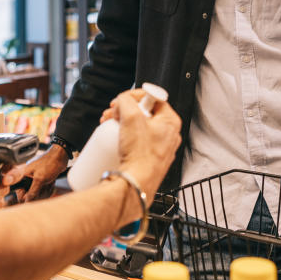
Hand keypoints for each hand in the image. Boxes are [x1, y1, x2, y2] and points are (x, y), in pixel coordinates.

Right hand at [17, 143, 68, 201]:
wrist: (60, 157)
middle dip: (39, 193)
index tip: (32, 197)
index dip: (26, 197)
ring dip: (45, 191)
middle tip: (45, 186)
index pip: (19, 191)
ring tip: (49, 183)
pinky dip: (48, 189)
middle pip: (29, 194)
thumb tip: (26, 202)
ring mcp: (35, 179)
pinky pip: (43, 190)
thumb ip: (32, 192)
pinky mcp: (42, 180)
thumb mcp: (40, 179)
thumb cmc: (50, 163)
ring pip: (37, 193)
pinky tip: (51, 183)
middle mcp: (28, 177)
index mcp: (23, 175)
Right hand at [109, 90, 181, 221]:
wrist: (136, 183)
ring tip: (110, 128)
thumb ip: (126, 100)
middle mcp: (169, 134)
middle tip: (112, 116)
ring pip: (140, 127)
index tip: (120, 102)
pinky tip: (117, 141)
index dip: (133, 97)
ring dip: (123, 124)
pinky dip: (126, 138)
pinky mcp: (150, 159)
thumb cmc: (140, 155)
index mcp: (171, 121)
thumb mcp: (131, 117)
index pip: (152, 97)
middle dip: (124, 111)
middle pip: (144, 113)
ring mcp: (160, 148)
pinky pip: (138, 142)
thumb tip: (122, 100)